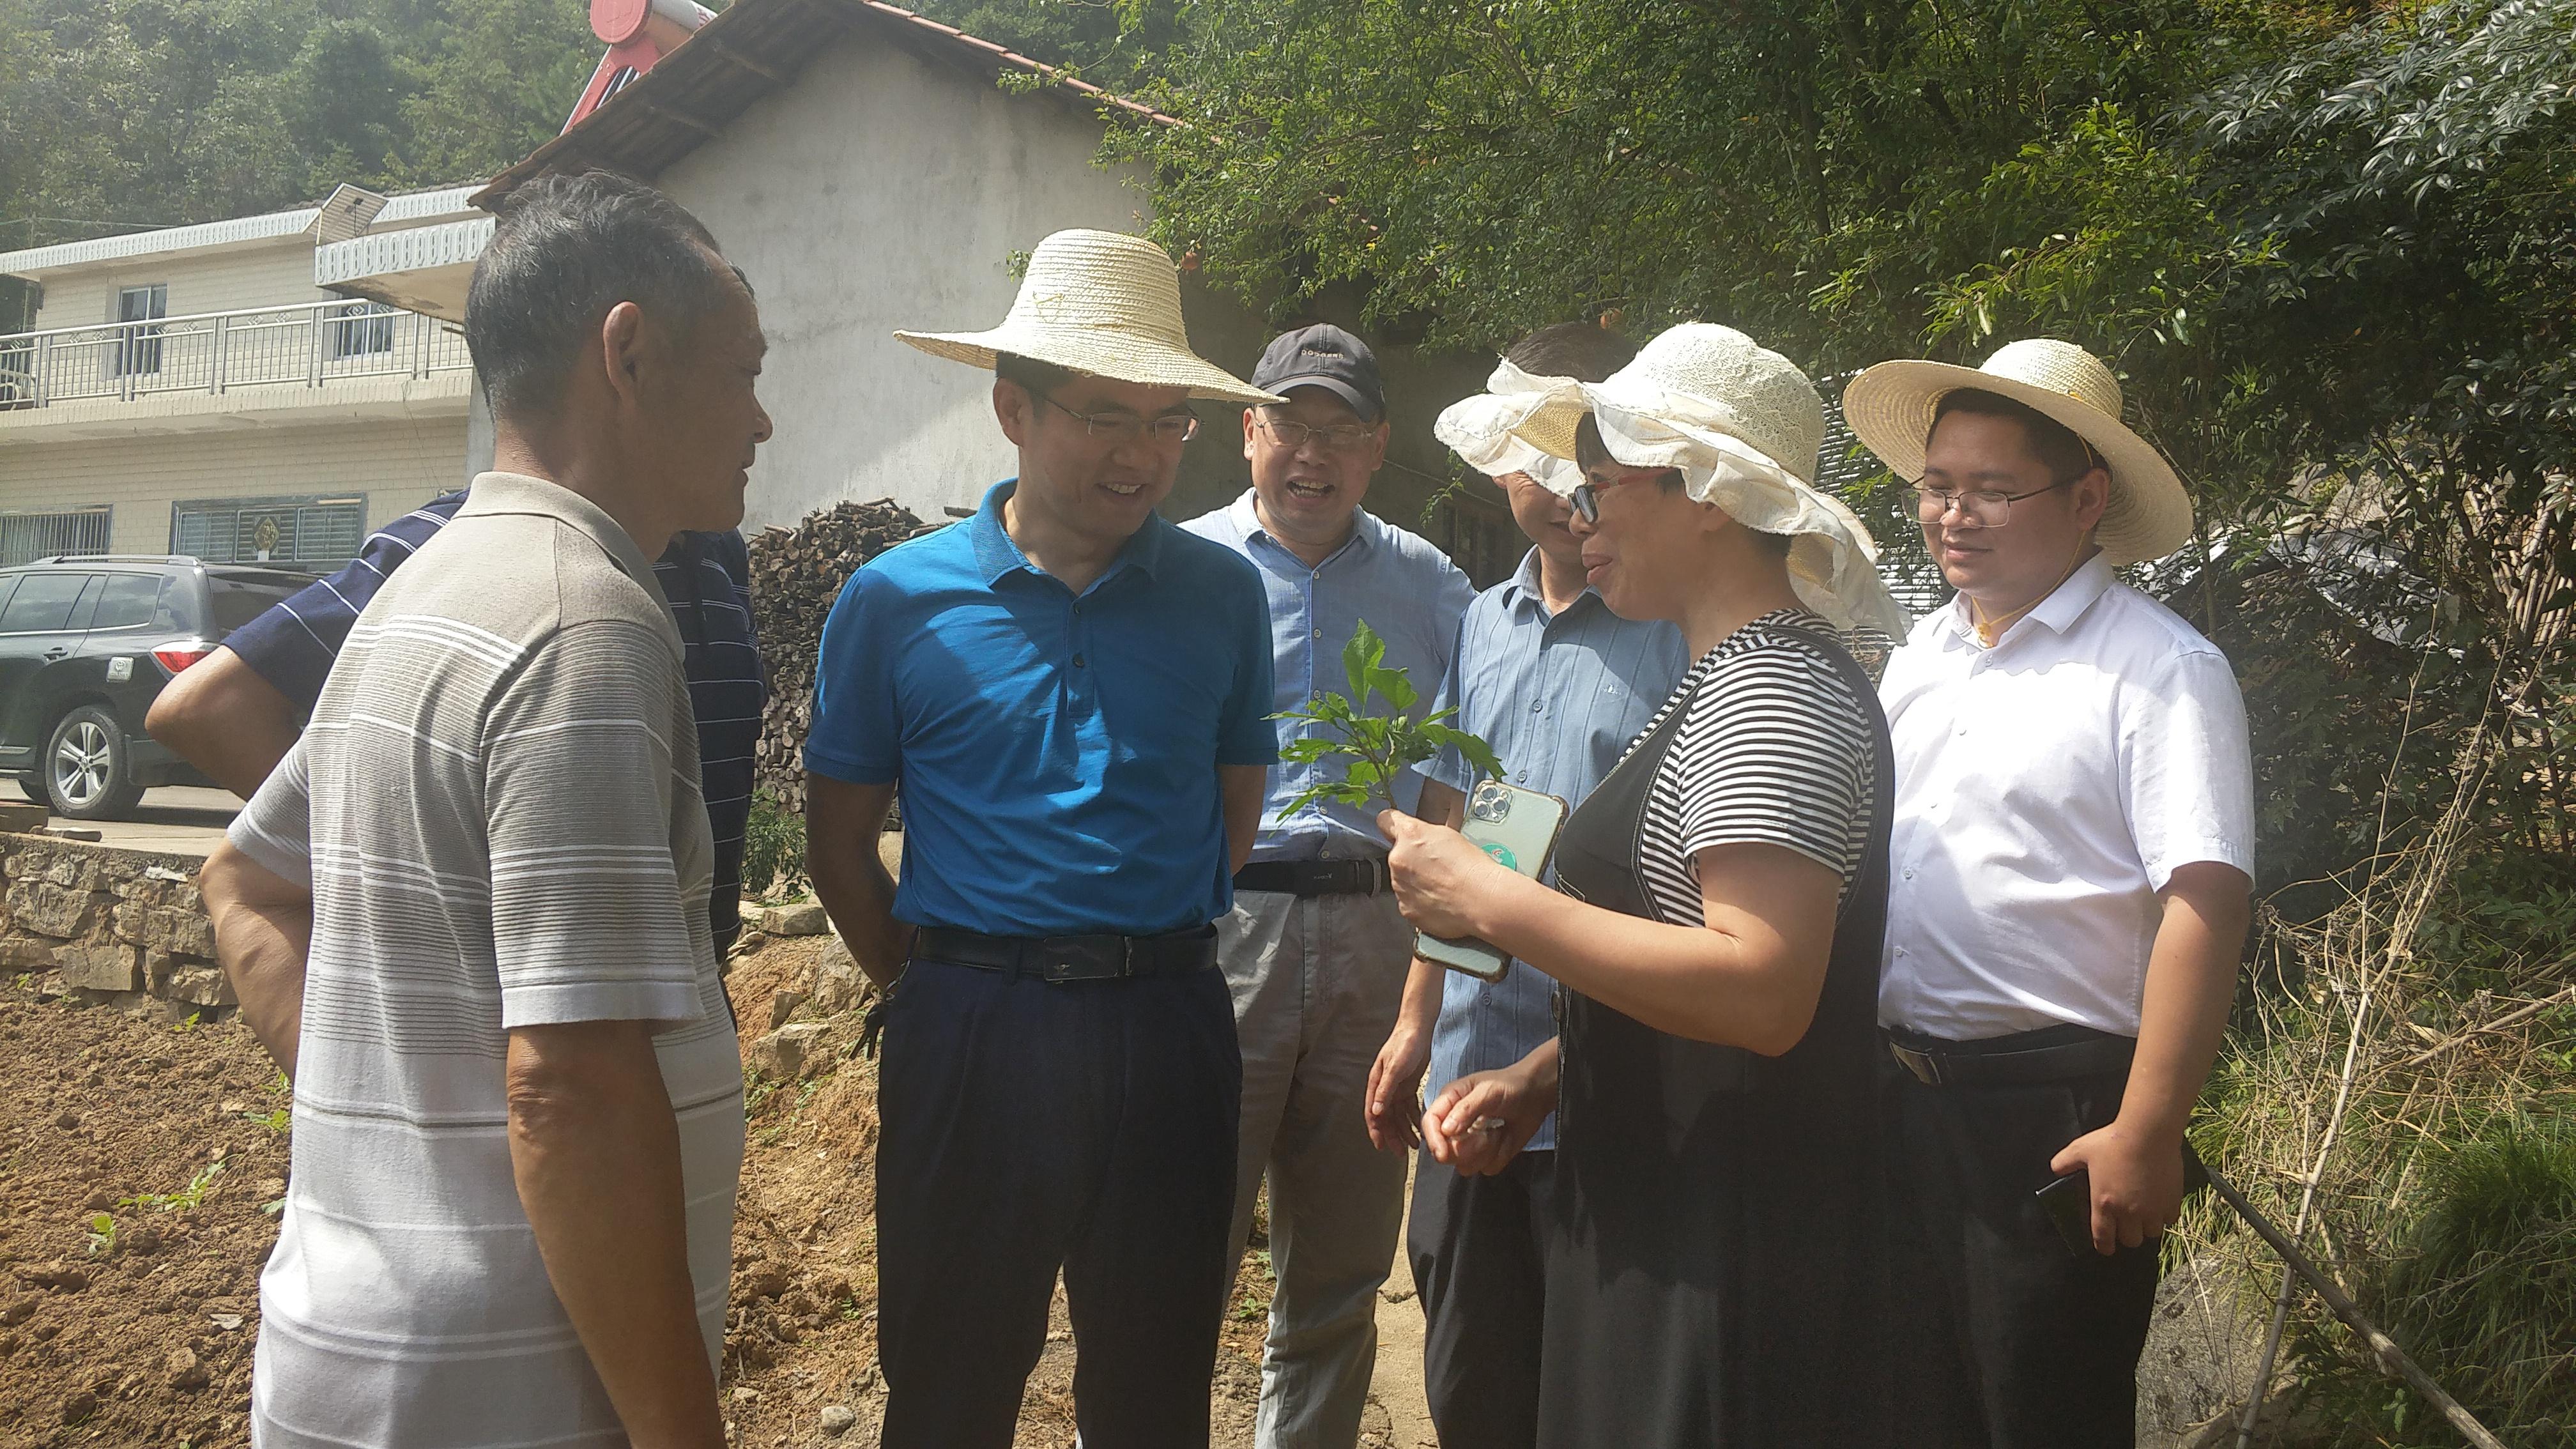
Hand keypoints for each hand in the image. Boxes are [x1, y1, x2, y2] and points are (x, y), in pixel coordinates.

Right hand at [1366, 1012, 1432, 1151]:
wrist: (1418, 1027)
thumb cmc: (1404, 1044)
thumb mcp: (1395, 1067)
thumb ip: (1385, 1090)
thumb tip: (1377, 1112)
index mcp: (1377, 1084)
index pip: (1373, 1113)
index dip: (1376, 1131)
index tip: (1381, 1147)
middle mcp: (1385, 1088)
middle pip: (1386, 1118)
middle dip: (1393, 1136)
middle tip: (1402, 1152)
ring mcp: (1397, 1087)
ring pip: (1399, 1115)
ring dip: (1405, 1129)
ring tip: (1415, 1144)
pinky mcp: (1409, 1084)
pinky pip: (1409, 1106)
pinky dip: (1414, 1117)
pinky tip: (1420, 1126)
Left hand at [1378, 808, 1514, 940]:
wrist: (1481, 899)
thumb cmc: (1472, 867)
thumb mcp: (1449, 834)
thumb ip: (1425, 833)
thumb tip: (1419, 836)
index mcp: (1409, 835)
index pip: (1386, 820)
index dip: (1392, 824)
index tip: (1394, 828)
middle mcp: (1398, 860)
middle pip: (1397, 856)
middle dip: (1412, 860)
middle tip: (1438, 866)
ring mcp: (1400, 887)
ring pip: (1402, 880)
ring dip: (1416, 882)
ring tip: (1443, 885)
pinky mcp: (1406, 910)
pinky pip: (1409, 902)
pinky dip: (1421, 902)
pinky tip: (1441, 899)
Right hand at [1421, 1057, 1552, 1176]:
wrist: (1535, 1095)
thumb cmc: (1509, 1086)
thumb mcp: (1488, 1090)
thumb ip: (1466, 1108)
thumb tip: (1446, 1130)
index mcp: (1449, 1104)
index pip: (1429, 1125)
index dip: (1433, 1141)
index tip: (1443, 1153)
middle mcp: (1454, 1126)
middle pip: (1444, 1152)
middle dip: (1466, 1148)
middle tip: (1485, 1132)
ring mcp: (1470, 1143)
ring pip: (1464, 1165)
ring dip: (1484, 1152)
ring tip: (1497, 1132)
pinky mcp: (1487, 1156)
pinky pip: (1486, 1169)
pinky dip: (1498, 1157)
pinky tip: (1504, 1139)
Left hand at [2051, 1118, 2185, 1254]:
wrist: (2148, 1133)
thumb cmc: (2112, 1141)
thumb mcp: (2081, 1149)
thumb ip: (2065, 1162)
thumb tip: (2054, 1168)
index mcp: (2104, 1203)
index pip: (2103, 1238)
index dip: (2104, 1246)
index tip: (2106, 1247)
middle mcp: (2129, 1212)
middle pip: (2130, 1241)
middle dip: (2127, 1236)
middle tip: (2126, 1224)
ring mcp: (2152, 1209)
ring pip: (2152, 1233)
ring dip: (2147, 1227)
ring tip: (2144, 1215)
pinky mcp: (2172, 1201)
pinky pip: (2169, 1219)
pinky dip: (2164, 1215)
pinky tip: (2160, 1204)